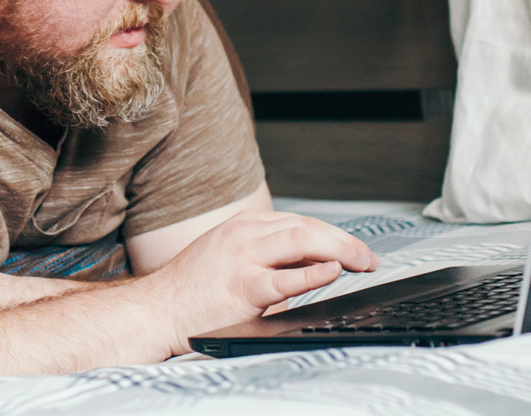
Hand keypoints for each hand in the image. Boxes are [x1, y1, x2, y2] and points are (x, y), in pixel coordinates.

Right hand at [146, 209, 377, 352]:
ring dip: (340, 249)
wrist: (160, 309)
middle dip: (346, 241)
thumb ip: (270, 254)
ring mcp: (243, 258)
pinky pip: (284, 278)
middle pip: (307, 226)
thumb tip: (317, 262)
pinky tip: (332, 272)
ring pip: (301, 240)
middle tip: (370, 258)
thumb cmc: (196, 288)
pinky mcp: (242, 287)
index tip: (358, 251)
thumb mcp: (233, 256)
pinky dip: (313, 274)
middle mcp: (245, 234)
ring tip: (362, 262)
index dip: (336, 235)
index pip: (302, 222)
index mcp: (246, 225)